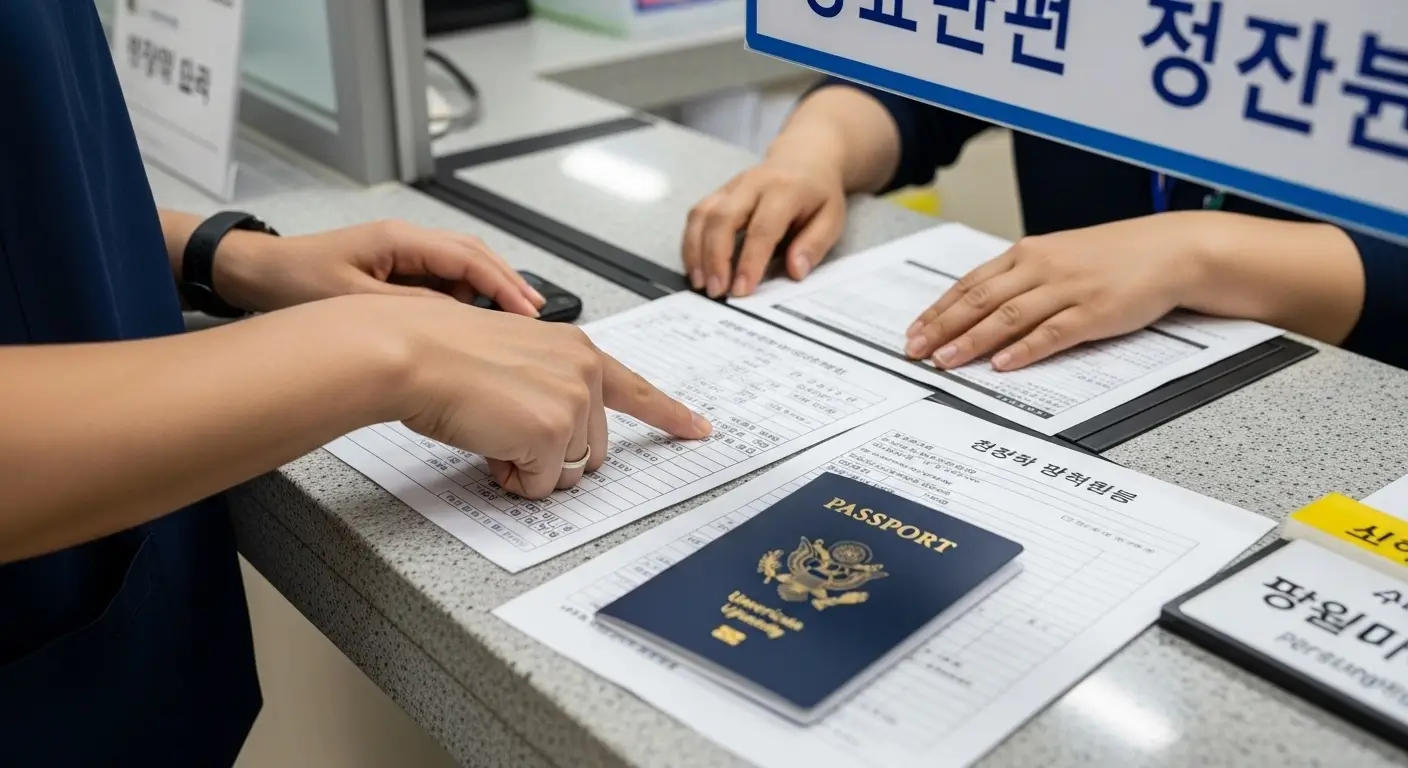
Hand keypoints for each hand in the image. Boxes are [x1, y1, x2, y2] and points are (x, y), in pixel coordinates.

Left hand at [216, 220, 545, 315]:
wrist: (256, 274)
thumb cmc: (292, 281)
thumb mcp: (353, 301)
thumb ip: (408, 308)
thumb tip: (457, 318)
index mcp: (398, 239)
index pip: (467, 258)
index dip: (502, 284)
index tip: (527, 310)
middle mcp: (406, 240)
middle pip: (474, 256)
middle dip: (508, 283)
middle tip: (536, 312)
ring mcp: (402, 253)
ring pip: (462, 268)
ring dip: (488, 291)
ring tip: (513, 320)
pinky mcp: (396, 269)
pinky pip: (442, 279)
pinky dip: (464, 298)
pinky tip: (473, 322)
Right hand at [356, 296, 712, 498]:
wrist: (412, 352)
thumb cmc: (443, 354)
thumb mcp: (513, 360)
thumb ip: (547, 387)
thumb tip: (552, 435)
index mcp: (576, 349)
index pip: (636, 390)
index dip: (670, 415)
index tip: (698, 429)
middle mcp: (584, 371)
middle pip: (592, 449)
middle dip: (551, 456)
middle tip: (504, 429)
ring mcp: (572, 402)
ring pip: (569, 473)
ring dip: (531, 468)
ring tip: (492, 430)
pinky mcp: (552, 432)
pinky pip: (540, 485)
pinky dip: (511, 477)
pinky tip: (487, 443)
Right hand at [683, 158, 845, 298]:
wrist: (805, 156)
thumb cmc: (818, 193)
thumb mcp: (832, 218)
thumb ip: (814, 245)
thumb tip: (795, 271)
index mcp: (785, 190)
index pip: (762, 228)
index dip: (750, 261)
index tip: (741, 290)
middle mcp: (753, 184)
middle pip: (723, 218)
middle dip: (715, 257)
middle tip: (716, 291)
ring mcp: (732, 186)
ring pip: (703, 214)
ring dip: (696, 251)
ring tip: (700, 283)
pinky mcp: (719, 192)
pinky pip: (697, 214)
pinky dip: (691, 242)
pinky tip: (695, 266)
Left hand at [904, 215, 1208, 371]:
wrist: (1171, 251)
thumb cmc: (1115, 256)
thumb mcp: (1060, 256)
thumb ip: (1022, 278)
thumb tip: (982, 306)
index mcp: (1029, 253)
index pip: (971, 284)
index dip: (939, 310)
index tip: (914, 331)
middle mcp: (1042, 268)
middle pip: (980, 301)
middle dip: (942, 328)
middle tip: (915, 351)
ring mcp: (1067, 290)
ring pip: (1007, 317)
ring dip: (972, 341)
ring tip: (946, 361)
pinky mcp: (1093, 313)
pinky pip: (1052, 333)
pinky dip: (1024, 349)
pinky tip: (1002, 364)